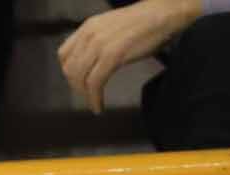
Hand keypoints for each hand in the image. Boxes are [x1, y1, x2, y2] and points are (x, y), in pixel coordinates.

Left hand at [60, 0, 201, 114]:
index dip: (68, 71)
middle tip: (88, 94)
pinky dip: (94, 99)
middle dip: (76, 86)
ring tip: (94, 101)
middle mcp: (89, 35)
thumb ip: (97, 41)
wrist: (166, 13)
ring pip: (79, 78)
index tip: (78, 81)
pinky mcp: (112, 56)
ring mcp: (100, 45)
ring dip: (85, 94)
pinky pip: (94, 84)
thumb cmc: (145, 22)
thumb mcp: (111, 28)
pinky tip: (99, 106)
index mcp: (88, 27)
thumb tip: (90, 62)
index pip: (63, 54)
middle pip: (69, 69)